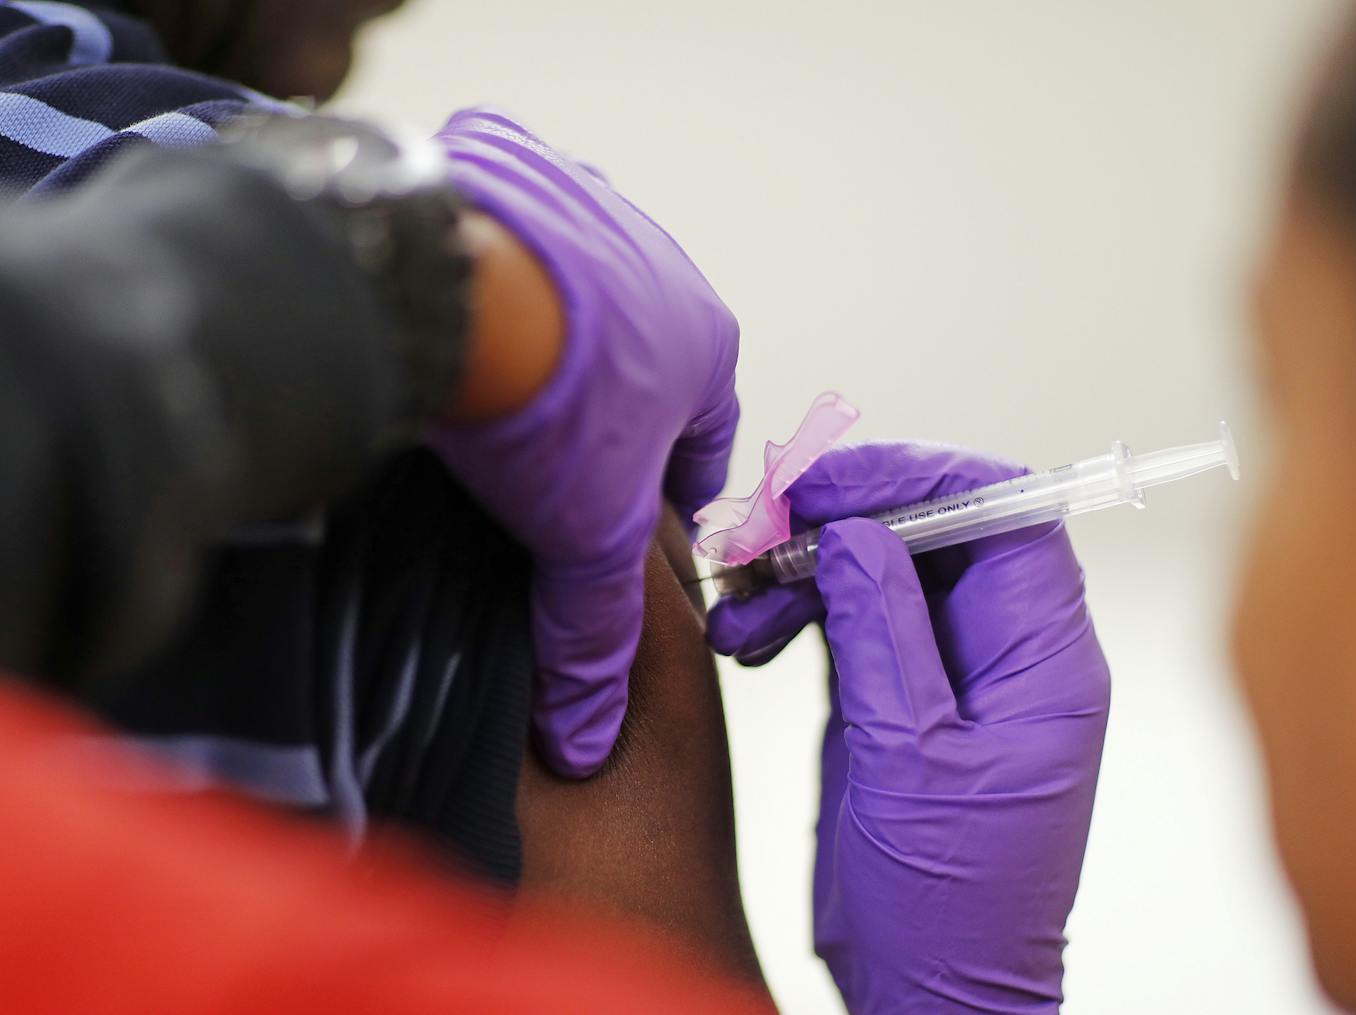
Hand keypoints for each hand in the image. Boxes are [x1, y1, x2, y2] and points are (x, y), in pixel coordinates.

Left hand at [431, 110, 738, 777]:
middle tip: (550, 465)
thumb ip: (594, 633)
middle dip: (607, 416)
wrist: (448, 282)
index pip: (704, 436)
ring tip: (489, 397)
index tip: (639, 522)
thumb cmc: (548, 402)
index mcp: (706, 340)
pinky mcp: (506, 169)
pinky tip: (444, 325)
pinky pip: (505, 231)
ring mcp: (584, 206)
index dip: (674, 492)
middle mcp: (660, 262)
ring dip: (548, 341)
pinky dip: (485, 276)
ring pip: (574, 297)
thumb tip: (589, 738)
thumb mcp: (584, 536)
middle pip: (639, 363)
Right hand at [708, 443, 1109, 1012]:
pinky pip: (849, 617)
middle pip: (932, 531)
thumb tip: (861, 533)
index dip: (921, 478)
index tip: (833, 482)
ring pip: (880, 569)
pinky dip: (794, 610)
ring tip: (738, 599)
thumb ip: (886, 637)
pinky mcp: (895, 695)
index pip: (1005, 514)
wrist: (925, 990)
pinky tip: (746, 633)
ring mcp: (947, 672)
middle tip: (763, 529)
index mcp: (1043, 662)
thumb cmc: (948, 903)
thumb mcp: (909, 762)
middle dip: (843, 517)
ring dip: (803, 567)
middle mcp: (1002, 653)